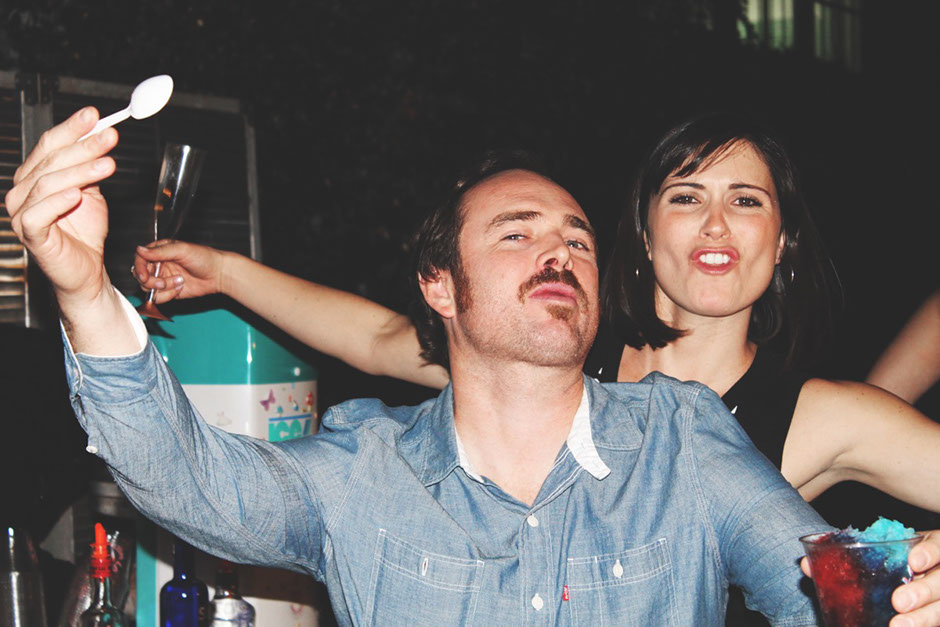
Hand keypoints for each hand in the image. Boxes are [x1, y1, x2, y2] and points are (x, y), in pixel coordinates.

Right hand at [3, 107, 117, 307]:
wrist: (87, 269)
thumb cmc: (85, 231)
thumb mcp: (92, 192)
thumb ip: (90, 166)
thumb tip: (101, 132)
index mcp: (35, 175)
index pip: (50, 144)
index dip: (72, 128)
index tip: (95, 115)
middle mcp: (22, 190)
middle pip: (51, 160)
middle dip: (83, 146)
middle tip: (109, 137)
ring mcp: (21, 213)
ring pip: (47, 183)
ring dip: (80, 171)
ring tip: (108, 164)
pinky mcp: (29, 235)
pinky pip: (37, 214)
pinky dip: (57, 201)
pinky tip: (77, 194)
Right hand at [133, 240, 224, 302]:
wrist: (218, 274)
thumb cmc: (204, 258)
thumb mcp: (182, 250)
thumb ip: (160, 251)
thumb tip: (140, 249)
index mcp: (160, 251)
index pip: (140, 258)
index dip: (139, 268)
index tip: (145, 275)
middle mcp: (159, 264)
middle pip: (140, 275)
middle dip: (150, 281)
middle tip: (162, 282)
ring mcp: (163, 278)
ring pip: (148, 288)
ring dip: (162, 288)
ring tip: (178, 282)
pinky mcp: (168, 290)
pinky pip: (158, 297)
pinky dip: (167, 295)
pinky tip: (180, 288)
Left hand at [801, 530, 939, 625]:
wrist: (908, 569)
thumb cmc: (886, 560)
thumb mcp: (874, 551)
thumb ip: (846, 555)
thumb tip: (805, 564)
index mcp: (929, 549)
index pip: (939, 547)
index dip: (931, 552)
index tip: (914, 560)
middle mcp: (939, 572)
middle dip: (923, 592)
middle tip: (898, 602)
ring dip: (923, 618)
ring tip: (899, 626)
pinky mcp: (936, 610)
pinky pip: (935, 619)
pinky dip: (922, 624)